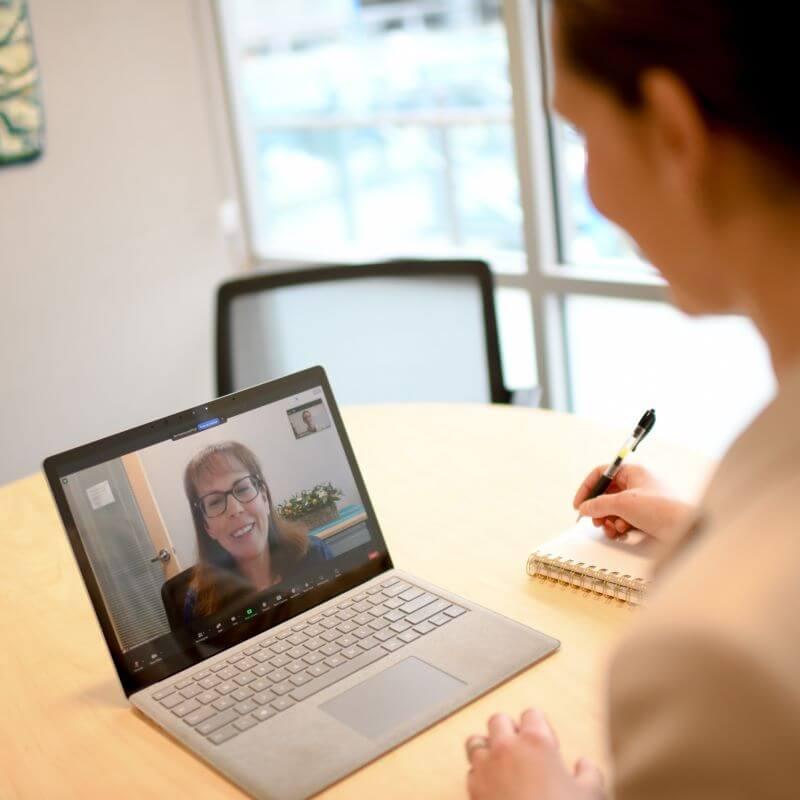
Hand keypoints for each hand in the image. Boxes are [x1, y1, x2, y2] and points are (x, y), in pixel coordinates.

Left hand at [465, 709, 605, 799]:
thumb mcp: (592, 796)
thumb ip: (589, 774)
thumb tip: (584, 765)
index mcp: (536, 742)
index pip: (532, 714)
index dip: (541, 728)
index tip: (549, 746)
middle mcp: (506, 748)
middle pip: (498, 720)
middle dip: (508, 731)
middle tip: (524, 752)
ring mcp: (485, 769)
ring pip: (476, 743)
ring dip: (488, 749)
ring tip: (503, 766)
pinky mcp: (472, 791)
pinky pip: (471, 772)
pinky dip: (480, 776)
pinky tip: (495, 790)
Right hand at [573, 463, 692, 541]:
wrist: (686, 530)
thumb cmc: (660, 509)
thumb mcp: (623, 504)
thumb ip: (598, 504)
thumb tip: (584, 508)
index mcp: (633, 472)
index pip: (602, 473)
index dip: (588, 488)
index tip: (579, 505)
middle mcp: (637, 484)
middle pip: (606, 493)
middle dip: (598, 509)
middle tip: (595, 521)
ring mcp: (642, 501)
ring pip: (613, 509)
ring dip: (608, 520)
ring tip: (611, 528)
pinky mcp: (646, 517)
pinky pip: (623, 519)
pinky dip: (619, 527)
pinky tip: (622, 532)